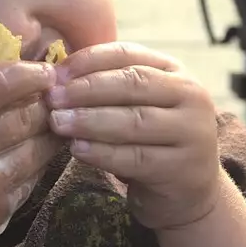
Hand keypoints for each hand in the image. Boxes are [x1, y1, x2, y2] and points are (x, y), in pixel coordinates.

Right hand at [0, 61, 62, 246]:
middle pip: (26, 115)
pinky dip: (36, 162)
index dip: (30, 73)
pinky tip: (30, 152)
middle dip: (43, 103)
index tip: (45, 71)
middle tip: (50, 97)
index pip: (0, 83)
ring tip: (48, 122)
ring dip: (47, 132)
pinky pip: (33, 177)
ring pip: (39, 147)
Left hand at [46, 43, 221, 230]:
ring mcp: (193, 132)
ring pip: (134, 121)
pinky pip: (136, 157)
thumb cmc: (152, 141)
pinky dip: (103, 152)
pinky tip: (78, 149)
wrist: (189, 192)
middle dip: (87, 89)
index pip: (129, 54)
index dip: (90, 60)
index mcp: (175, 71)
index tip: (56, 73)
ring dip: (90, 120)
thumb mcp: (138, 105)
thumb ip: (108, 87)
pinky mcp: (182, 168)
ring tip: (58, 122)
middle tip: (52, 98)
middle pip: (133, 84)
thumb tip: (57, 75)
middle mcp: (191, 96)